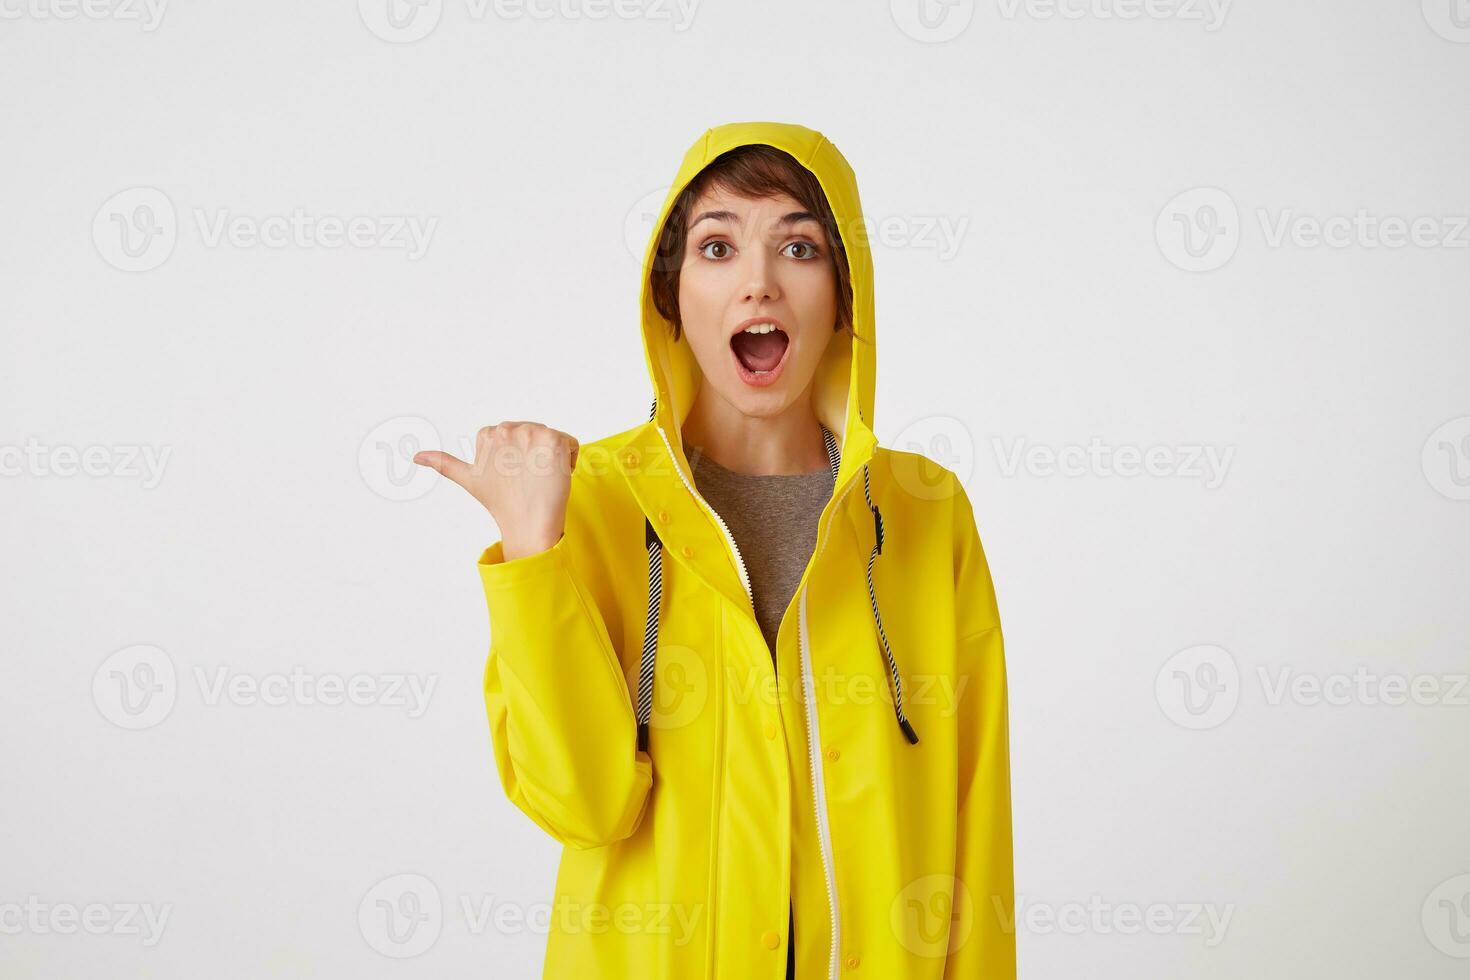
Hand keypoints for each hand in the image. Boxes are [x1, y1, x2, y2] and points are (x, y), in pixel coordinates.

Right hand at [414, 421, 578, 560]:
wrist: (528, 524)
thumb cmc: (500, 504)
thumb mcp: (469, 479)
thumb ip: (444, 464)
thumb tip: (415, 456)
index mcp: (488, 433)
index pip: (515, 435)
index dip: (517, 458)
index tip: (512, 477)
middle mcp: (507, 428)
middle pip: (535, 434)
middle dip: (535, 456)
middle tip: (527, 481)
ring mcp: (531, 433)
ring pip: (552, 439)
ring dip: (552, 459)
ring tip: (540, 480)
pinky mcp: (554, 441)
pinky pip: (571, 443)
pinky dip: (569, 461)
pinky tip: (557, 476)